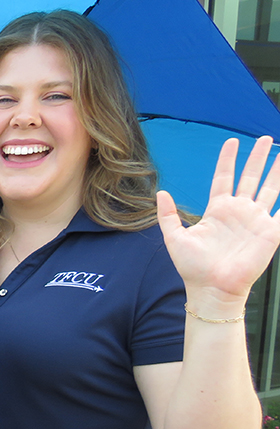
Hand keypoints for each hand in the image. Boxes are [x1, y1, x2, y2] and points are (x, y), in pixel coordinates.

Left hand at [157, 136, 279, 308]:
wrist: (212, 289)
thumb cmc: (193, 268)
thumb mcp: (174, 238)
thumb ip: (168, 215)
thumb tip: (160, 192)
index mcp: (217, 210)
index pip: (224, 178)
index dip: (228, 160)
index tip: (231, 142)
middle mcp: (239, 212)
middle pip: (250, 177)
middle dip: (258, 158)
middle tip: (264, 139)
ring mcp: (256, 220)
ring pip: (270, 188)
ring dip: (277, 171)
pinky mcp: (270, 232)